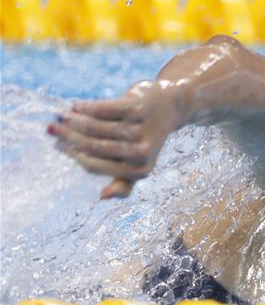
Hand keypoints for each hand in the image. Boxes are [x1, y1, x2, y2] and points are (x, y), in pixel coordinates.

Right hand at [48, 80, 181, 198]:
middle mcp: (142, 152)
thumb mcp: (139, 164)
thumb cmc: (146, 139)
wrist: (171, 107)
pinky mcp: (138, 107)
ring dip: (73, 121)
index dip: (74, 155)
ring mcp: (141, 128)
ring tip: (62, 117)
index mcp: (140, 170)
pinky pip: (102, 109)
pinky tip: (75, 107)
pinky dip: (84, 108)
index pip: (95, 164)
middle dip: (68, 136)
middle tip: (53, 129)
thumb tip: (103, 197)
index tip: (60, 145)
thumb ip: (123, 182)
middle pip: (93, 145)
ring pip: (95, 126)